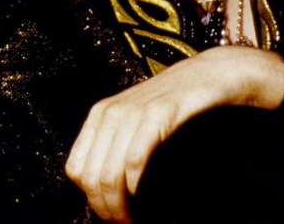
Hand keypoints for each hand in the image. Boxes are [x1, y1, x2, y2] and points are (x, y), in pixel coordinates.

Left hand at [65, 47, 283, 223]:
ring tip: (133, 218)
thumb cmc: (173, 104)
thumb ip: (116, 146)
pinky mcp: (158, 113)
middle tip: (124, 221)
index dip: (90, 198)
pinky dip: (136, 183)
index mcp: (100, 115)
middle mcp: (110, 112)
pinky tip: (143, 192)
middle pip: (90, 177)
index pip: (75, 168)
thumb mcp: (135, 123)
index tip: (111, 213)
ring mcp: (132, 111)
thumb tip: (103, 189)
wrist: (209, 74)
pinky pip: (135, 157)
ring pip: (108, 174)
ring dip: (120, 206)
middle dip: (105, 209)